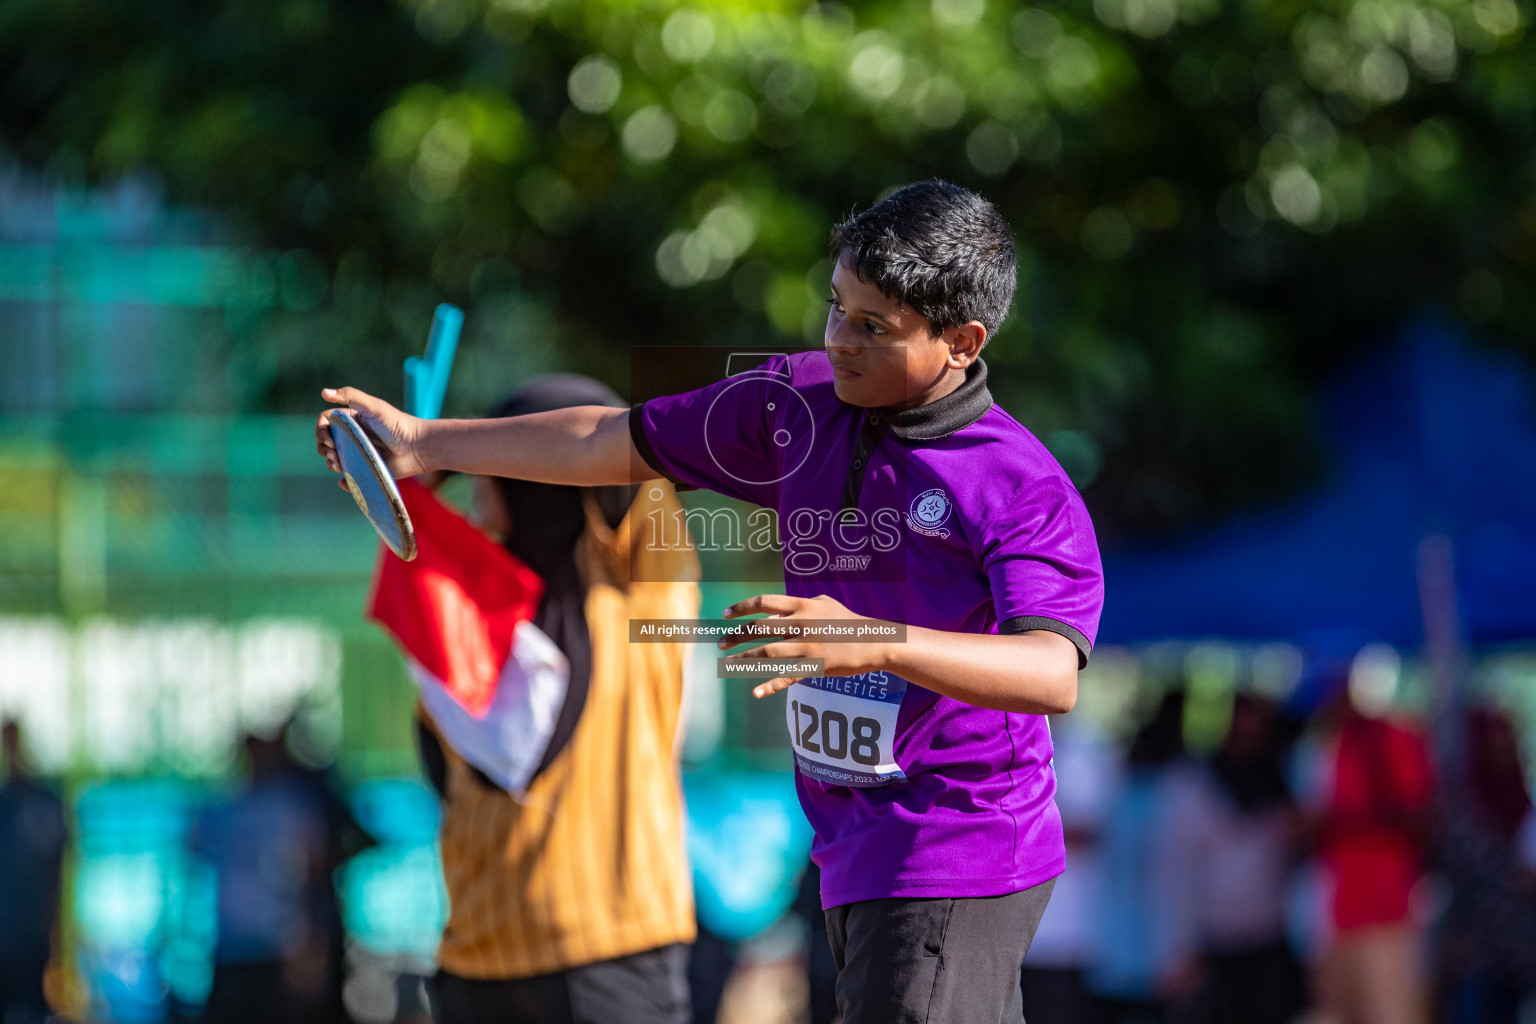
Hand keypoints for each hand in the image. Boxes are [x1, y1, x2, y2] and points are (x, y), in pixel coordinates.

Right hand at [315, 387, 428, 487]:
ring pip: (333, 460)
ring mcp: (358, 454)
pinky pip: (348, 478)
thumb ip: (350, 396)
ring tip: (340, 466)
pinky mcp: (366, 470)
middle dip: (323, 448)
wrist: (418, 448)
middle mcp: (352, 436)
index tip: (331, 440)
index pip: (324, 422)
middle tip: (335, 454)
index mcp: (351, 420)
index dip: (321, 430)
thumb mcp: (374, 407)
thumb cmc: (397, 424)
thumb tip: (323, 392)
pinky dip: (343, 482)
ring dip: (330, 463)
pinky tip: (344, 481)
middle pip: (325, 442)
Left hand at [716, 594, 891, 698]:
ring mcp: (806, 646)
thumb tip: (775, 610)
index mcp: (802, 606)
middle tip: (719, 643)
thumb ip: (799, 603)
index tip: (725, 615)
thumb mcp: (824, 603)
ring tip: (726, 664)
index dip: (741, 607)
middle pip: (759, 628)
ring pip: (766, 653)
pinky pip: (787, 677)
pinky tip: (756, 693)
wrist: (873, 642)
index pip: (764, 602)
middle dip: (735, 635)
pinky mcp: (814, 666)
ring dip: (743, 660)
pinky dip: (770, 686)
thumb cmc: (848, 621)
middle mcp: (801, 624)